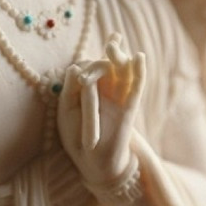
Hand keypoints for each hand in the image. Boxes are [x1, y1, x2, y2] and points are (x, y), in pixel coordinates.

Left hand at [58, 33, 145, 186]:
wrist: (92, 162)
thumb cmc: (76, 136)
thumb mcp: (66, 111)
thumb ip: (69, 90)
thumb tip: (74, 67)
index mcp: (91, 86)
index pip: (92, 66)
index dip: (88, 64)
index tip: (81, 76)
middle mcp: (107, 87)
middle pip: (111, 63)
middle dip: (112, 51)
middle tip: (112, 42)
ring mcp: (119, 95)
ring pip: (123, 70)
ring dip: (120, 56)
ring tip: (114, 43)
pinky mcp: (129, 107)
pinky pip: (136, 86)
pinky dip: (139, 71)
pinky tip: (139, 57)